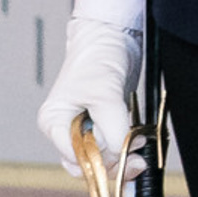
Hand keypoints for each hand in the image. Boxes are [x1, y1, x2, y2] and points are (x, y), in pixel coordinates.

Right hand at [37, 0, 145, 178]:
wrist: (114, 32)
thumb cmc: (98, 56)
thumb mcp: (104, 91)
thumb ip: (111, 124)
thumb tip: (121, 152)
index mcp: (55, 123)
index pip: (75, 157)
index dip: (101, 159)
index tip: (126, 153)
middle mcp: (66, 130)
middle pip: (88, 163)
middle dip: (114, 163)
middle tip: (139, 160)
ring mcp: (85, 127)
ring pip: (102, 157)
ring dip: (124, 158)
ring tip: (142, 151)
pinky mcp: (104, 122)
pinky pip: (113, 144)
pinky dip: (127, 148)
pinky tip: (141, 146)